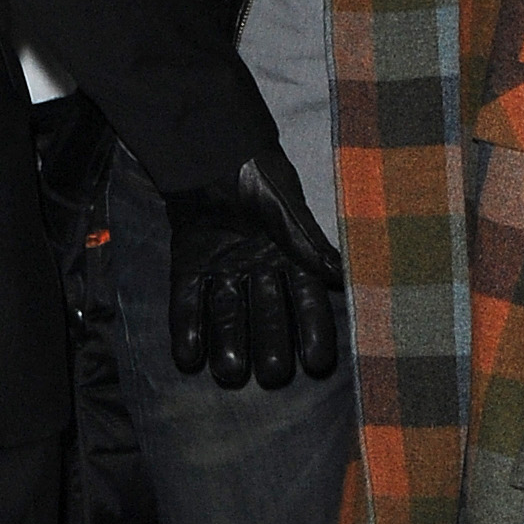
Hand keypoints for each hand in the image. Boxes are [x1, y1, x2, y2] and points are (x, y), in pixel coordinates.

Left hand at [166, 141, 341, 387]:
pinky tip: (187, 356)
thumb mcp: (283, 203)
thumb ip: (304, 240)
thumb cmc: (255, 171)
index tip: (318, 362)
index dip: (313, 330)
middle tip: (271, 375)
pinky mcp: (190, 266)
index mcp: (290, 257)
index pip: (307, 301)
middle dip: (270, 345)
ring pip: (228, 314)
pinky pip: (189, 301)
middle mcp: (259, 271)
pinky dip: (187, 327)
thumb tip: (336, 276)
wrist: (206, 148)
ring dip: (227, 342)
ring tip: (226, 373)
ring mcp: (224, 271)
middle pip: (268, 315)